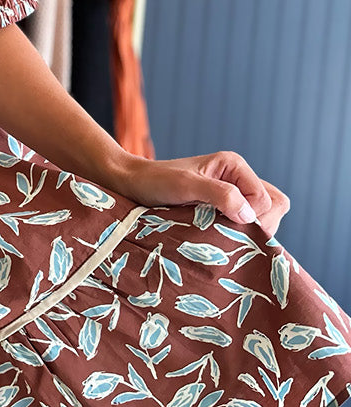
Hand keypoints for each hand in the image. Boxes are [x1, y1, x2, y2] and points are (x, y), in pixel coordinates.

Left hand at [112, 150, 289, 237]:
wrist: (132, 185)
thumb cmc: (156, 182)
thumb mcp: (186, 187)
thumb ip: (220, 195)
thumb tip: (249, 216)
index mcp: (234, 165)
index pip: (268, 200)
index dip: (256, 219)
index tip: (230, 229)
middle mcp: (237, 177)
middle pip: (273, 206)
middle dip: (261, 225)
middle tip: (232, 236)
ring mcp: (232, 193)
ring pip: (263, 216)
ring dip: (250, 231)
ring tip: (226, 238)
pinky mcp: (222, 207)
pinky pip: (246, 223)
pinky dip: (241, 233)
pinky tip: (223, 240)